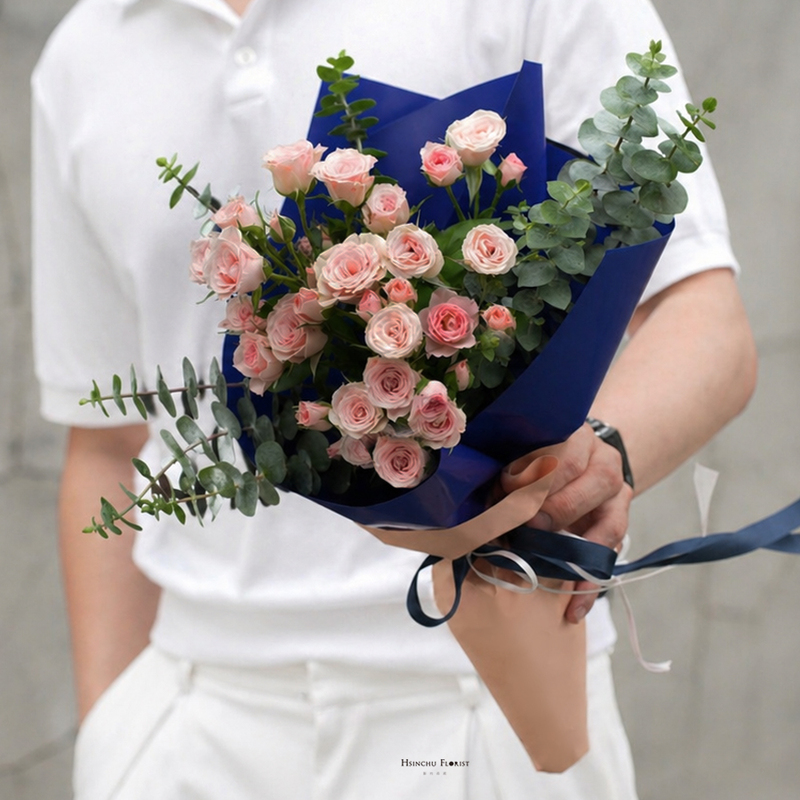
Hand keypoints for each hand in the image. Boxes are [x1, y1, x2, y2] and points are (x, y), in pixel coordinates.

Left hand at [499, 423, 632, 623]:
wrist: (575, 462)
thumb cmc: (534, 459)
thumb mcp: (519, 456)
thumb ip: (505, 476)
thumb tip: (483, 510)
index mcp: (574, 435)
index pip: (562, 452)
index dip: (534, 473)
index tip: (505, 489)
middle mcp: (604, 460)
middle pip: (594, 483)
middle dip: (557, 509)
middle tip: (528, 528)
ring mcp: (618, 494)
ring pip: (610, 522)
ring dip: (575, 549)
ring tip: (546, 565)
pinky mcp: (620, 523)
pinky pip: (611, 557)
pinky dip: (589, 585)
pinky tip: (573, 607)